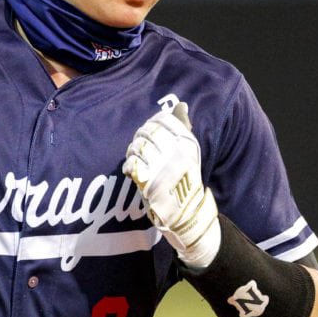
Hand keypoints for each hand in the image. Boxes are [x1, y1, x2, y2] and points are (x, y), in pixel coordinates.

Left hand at [122, 102, 219, 267]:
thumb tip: (182, 105)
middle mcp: (177, 152)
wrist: (184, 210)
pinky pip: (131, 163)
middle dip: (139, 138)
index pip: (162, 120)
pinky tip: (132, 171)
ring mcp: (163, 167)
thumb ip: (183, 127)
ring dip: (132, 152)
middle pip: (146, 131)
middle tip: (140, 148)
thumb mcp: (189, 152)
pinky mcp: (150, 181)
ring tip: (137, 160)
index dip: (151, 124)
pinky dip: (128, 166)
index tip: (149, 134)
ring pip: (137, 146)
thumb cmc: (185, 178)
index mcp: (187, 142)